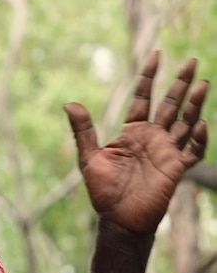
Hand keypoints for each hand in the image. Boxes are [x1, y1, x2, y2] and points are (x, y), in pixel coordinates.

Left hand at [64, 51, 208, 233]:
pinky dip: (197, 138)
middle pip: (170, 104)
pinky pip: (192, 151)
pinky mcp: (176, 168)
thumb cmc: (103, 190)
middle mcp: (152, 137)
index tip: (157, 54)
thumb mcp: (88, 157)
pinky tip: (198, 124)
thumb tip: (69, 103)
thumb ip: (83, 130)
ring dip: (195, 104)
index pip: (144, 97)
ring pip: (185, 122)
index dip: (150, 76)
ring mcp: (166, 151)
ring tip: (204, 83)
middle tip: (193, 60)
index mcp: (132, 131)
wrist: (118, 218)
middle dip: (181, 83)